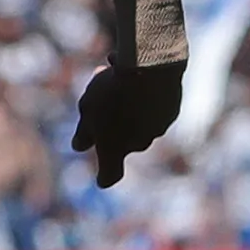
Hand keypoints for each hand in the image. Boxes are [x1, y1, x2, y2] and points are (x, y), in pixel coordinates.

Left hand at [73, 59, 182, 188]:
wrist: (151, 69)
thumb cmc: (111, 91)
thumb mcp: (88, 109)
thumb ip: (84, 132)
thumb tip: (79, 147)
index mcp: (115, 148)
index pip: (110, 174)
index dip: (105, 177)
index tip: (101, 181)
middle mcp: (139, 144)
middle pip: (121, 140)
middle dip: (109, 124)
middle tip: (96, 96)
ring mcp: (158, 128)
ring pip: (136, 120)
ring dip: (124, 106)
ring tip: (111, 76)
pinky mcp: (171, 111)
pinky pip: (151, 107)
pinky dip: (142, 97)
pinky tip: (135, 74)